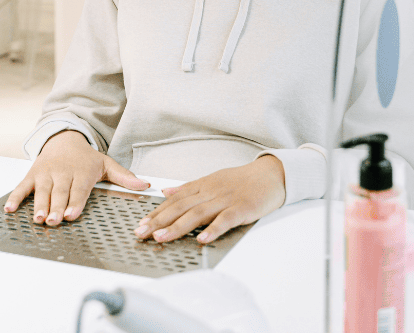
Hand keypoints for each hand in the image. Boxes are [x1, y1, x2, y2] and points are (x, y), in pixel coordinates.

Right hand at [5, 130, 149, 226]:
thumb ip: (124, 177)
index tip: (72, 215)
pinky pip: (22, 187)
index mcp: (81, 171)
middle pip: (59, 192)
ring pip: (42, 192)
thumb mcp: (106, 164)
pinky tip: (10, 209)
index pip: (78, 189)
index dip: (75, 202)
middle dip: (56, 207)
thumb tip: (145, 185)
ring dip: (38, 206)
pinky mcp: (32, 174)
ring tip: (38, 219)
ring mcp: (46, 173)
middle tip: (54, 221)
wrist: (64, 137)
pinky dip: (15, 197)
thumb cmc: (86, 157)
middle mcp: (62, 172)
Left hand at [134, 155, 284, 244]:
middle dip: (159, 220)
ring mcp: (226, 200)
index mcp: (203, 185)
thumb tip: (165, 192)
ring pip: (198, 213)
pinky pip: (225, 219)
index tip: (141, 223)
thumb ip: (188, 188)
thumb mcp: (212, 179)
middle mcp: (211, 191)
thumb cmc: (242, 180)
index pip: (175, 199)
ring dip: (178, 226)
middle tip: (142, 232)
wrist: (272, 174)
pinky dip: (212, 229)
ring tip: (162, 238)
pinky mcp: (242, 208)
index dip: (157, 212)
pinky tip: (201, 239)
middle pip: (181, 206)